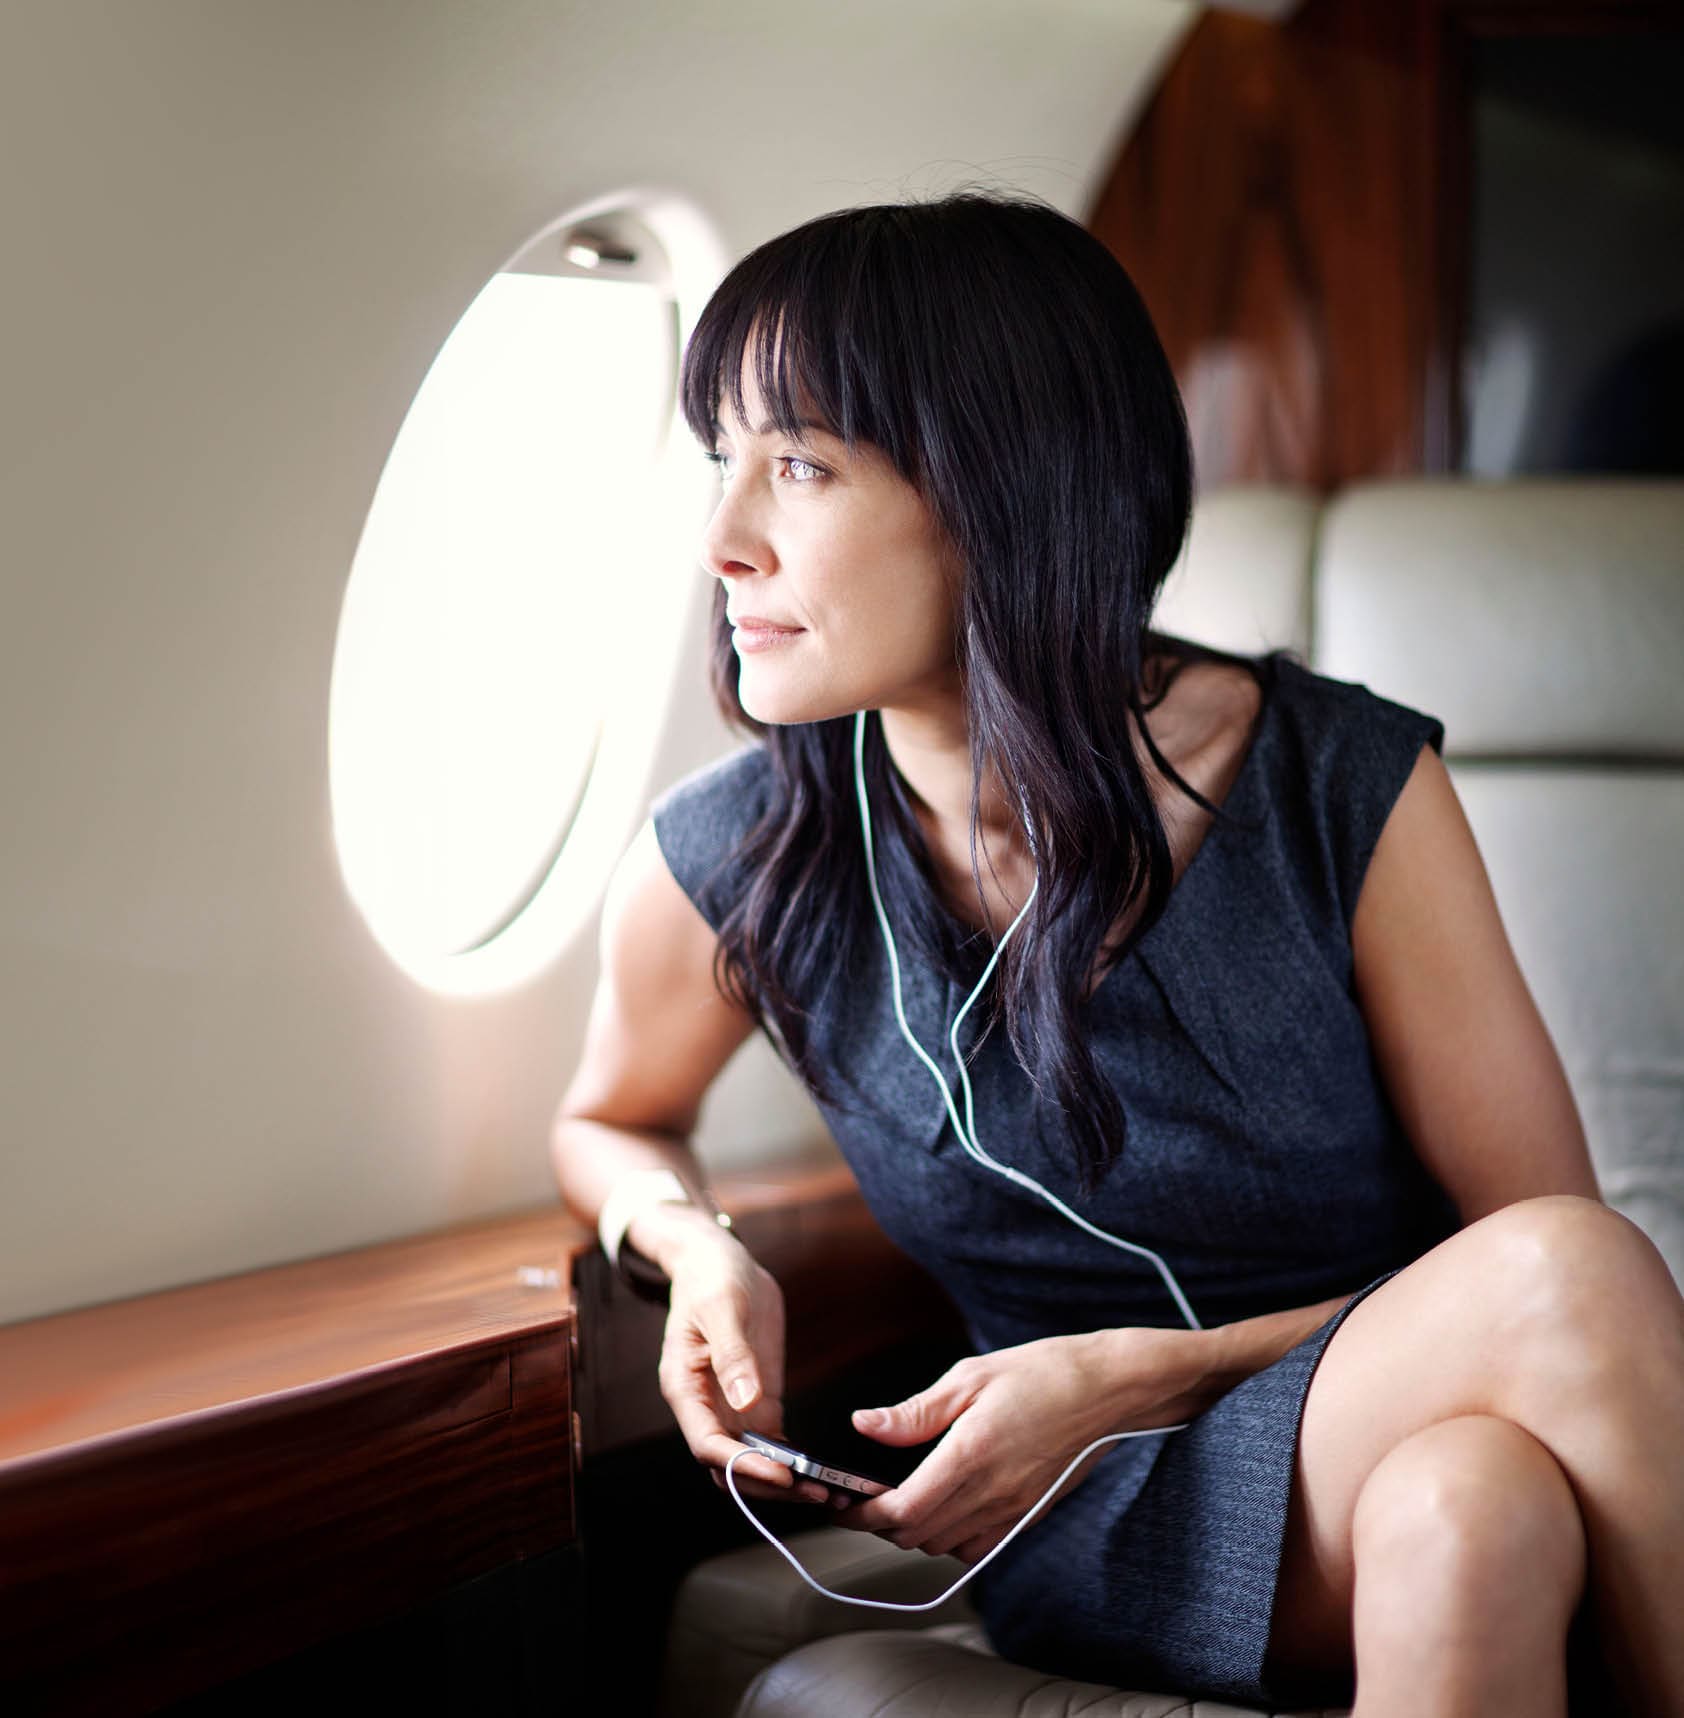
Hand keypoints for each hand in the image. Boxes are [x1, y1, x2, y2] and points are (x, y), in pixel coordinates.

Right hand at [654, 1220, 831, 1506]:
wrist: (717, 1261)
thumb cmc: (712, 1279)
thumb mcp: (723, 1308)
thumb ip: (732, 1355)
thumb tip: (745, 1401)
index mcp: (685, 1387)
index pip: (707, 1444)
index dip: (743, 1465)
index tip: (782, 1474)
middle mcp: (705, 1406)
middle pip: (730, 1466)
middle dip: (769, 1484)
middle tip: (816, 1491)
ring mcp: (731, 1406)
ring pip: (751, 1461)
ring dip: (784, 1480)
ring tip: (828, 1490)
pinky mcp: (756, 1399)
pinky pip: (771, 1441)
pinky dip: (792, 1460)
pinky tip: (821, 1471)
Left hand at [837, 1326, 1216, 1562]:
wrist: (1108, 1390)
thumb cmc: (1041, 1373)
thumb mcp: (970, 1376)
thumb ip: (914, 1412)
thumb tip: (864, 1425)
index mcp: (970, 1455)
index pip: (902, 1511)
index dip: (864, 1515)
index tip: (842, 1504)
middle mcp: (991, 1494)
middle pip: (917, 1536)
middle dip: (881, 1524)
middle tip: (861, 1499)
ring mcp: (1013, 1511)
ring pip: (945, 1547)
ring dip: (914, 1531)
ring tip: (898, 1499)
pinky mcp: (1028, 1516)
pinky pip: (978, 1546)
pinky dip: (950, 1536)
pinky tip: (945, 1504)